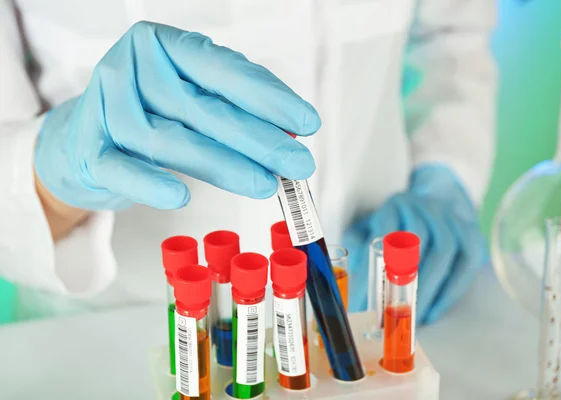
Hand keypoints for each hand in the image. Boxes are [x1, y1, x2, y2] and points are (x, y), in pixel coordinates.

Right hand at [35, 21, 320, 210]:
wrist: (83, 137)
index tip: (306, 122)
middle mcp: (132, 69)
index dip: (268, 97)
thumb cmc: (150, 114)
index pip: (223, 69)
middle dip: (257, 139)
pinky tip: (182, 195)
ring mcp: (106, 109)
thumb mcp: (193, 99)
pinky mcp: (90, 151)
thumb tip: (289, 132)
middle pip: (202, 108)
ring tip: (263, 184)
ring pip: (169, 139)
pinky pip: (122, 169)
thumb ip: (234, 110)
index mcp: (164, 47)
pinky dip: (152, 183)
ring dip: (222, 164)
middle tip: (296, 162)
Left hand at [343, 165, 487, 323]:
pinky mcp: (472, 234)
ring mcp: (452, 219)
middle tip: (391, 313)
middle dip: (404, 282)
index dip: (374, 266)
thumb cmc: (399, 220)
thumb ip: (357, 243)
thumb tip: (348, 272)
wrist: (440, 196)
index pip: (385, 233)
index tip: (363, 299)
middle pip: (418, 242)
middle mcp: (425, 207)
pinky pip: (468, 262)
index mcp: (396, 204)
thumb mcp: (370, 224)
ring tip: (415, 316)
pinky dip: (452, 290)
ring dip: (429, 288)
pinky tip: (435, 310)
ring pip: (445, 251)